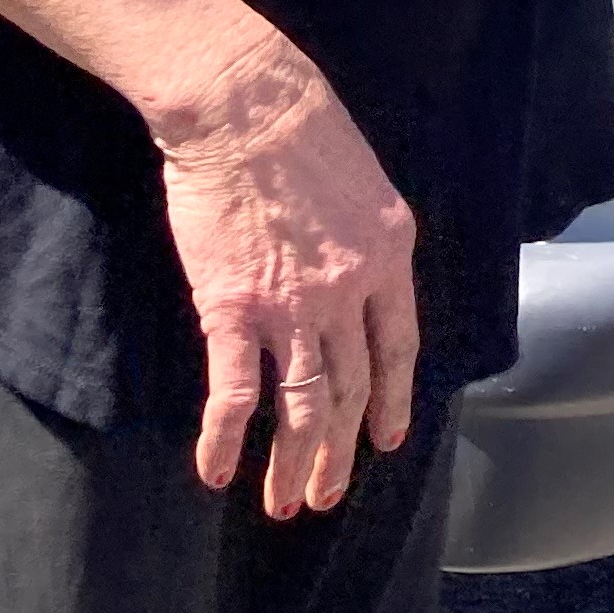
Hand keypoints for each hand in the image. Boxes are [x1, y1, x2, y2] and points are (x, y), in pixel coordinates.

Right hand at [149, 33, 422, 515]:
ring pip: (300, 404)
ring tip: (285, 505)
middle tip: (325, 495)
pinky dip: (224, 439)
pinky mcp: (234, 309)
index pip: (397, 346)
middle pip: (349, 388)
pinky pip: (234, 392)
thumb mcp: (363, 183)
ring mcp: (293, 306)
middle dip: (337, 450)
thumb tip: (357, 279)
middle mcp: (349, 290)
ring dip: (292, 461)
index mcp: (389, 255)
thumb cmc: (302, 128)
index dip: (392, 399)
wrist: (247, 107)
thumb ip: (365, 241)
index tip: (385, 439)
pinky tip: (216, 474)